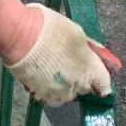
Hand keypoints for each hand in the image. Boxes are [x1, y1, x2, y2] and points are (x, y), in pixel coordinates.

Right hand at [3, 4, 118, 106]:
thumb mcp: (76, 32)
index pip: (104, 85)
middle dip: (78, 78)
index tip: (94, 76)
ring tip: (48, 70)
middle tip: (65, 64)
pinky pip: (49, 97)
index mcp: (90, 68)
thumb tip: (92, 55)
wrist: (21, 36)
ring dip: (62, 86)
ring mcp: (60, 92)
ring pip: (66, 94)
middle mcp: (78, 85)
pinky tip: (38, 77)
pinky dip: (46, 90)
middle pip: (84, 88)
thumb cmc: (50, 28)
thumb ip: (86, 49)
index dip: (100, 81)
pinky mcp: (42, 95)